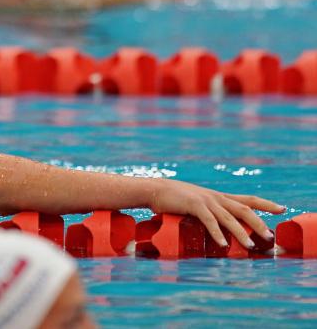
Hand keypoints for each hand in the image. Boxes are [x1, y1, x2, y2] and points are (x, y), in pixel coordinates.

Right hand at [149, 178, 284, 247]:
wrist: (155, 190)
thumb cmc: (174, 199)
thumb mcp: (196, 203)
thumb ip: (208, 212)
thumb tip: (216, 229)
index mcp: (218, 197)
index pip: (248, 199)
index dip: (265, 204)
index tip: (281, 208)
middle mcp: (216, 197)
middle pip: (244, 209)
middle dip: (259, 223)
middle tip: (270, 236)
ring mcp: (206, 200)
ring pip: (229, 218)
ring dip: (241, 233)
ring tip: (250, 246)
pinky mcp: (194, 205)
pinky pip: (210, 221)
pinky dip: (217, 234)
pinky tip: (223, 244)